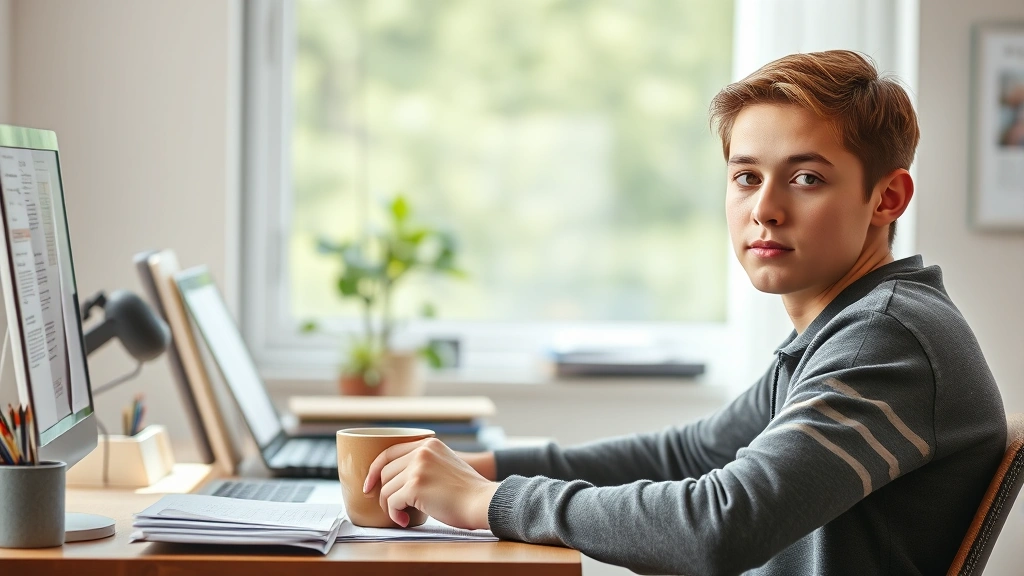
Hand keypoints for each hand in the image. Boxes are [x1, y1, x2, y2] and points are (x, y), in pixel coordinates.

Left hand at [363, 438, 499, 529]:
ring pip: (386, 488)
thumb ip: (424, 463)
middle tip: (391, 508)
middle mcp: (422, 451)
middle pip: (385, 472)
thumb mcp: (446, 464)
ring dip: (390, 506)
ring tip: (403, 516)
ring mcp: (418, 468)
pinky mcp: (415, 486)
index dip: (374, 469)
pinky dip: (395, 514)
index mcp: (428, 443)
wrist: (482, 502)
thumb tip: (395, 479)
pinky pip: (391, 502)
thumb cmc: (466, 492)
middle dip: (383, 492)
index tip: (369, 485)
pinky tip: (405, 521)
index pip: (389, 451)